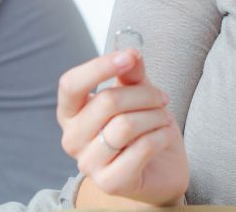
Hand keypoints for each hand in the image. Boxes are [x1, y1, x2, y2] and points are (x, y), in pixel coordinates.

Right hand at [58, 50, 188, 205]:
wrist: (159, 171)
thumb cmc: (143, 129)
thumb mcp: (137, 94)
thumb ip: (131, 73)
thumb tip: (131, 53)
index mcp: (71, 112)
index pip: (71, 84)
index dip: (99, 66)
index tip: (129, 56)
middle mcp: (72, 138)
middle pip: (107, 102)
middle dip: (145, 94)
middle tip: (162, 98)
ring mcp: (88, 163)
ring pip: (126, 125)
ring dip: (156, 116)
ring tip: (164, 118)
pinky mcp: (110, 182)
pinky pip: (142, 147)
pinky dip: (161, 135)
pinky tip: (164, 135)